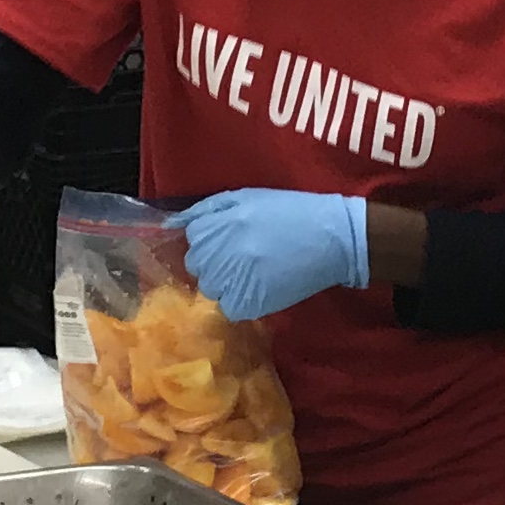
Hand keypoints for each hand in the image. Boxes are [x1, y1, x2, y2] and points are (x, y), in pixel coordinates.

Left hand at [180, 190, 368, 320]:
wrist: (333, 238)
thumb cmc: (291, 211)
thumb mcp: (247, 197)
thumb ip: (207, 209)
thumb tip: (171, 222)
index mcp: (221, 222)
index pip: (193, 237)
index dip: (212, 239)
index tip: (232, 239)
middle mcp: (222, 250)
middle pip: (197, 265)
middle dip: (215, 261)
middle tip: (245, 256)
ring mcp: (235, 279)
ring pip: (211, 288)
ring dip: (227, 283)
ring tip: (256, 272)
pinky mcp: (250, 303)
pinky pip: (229, 308)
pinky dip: (242, 301)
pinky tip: (262, 287)